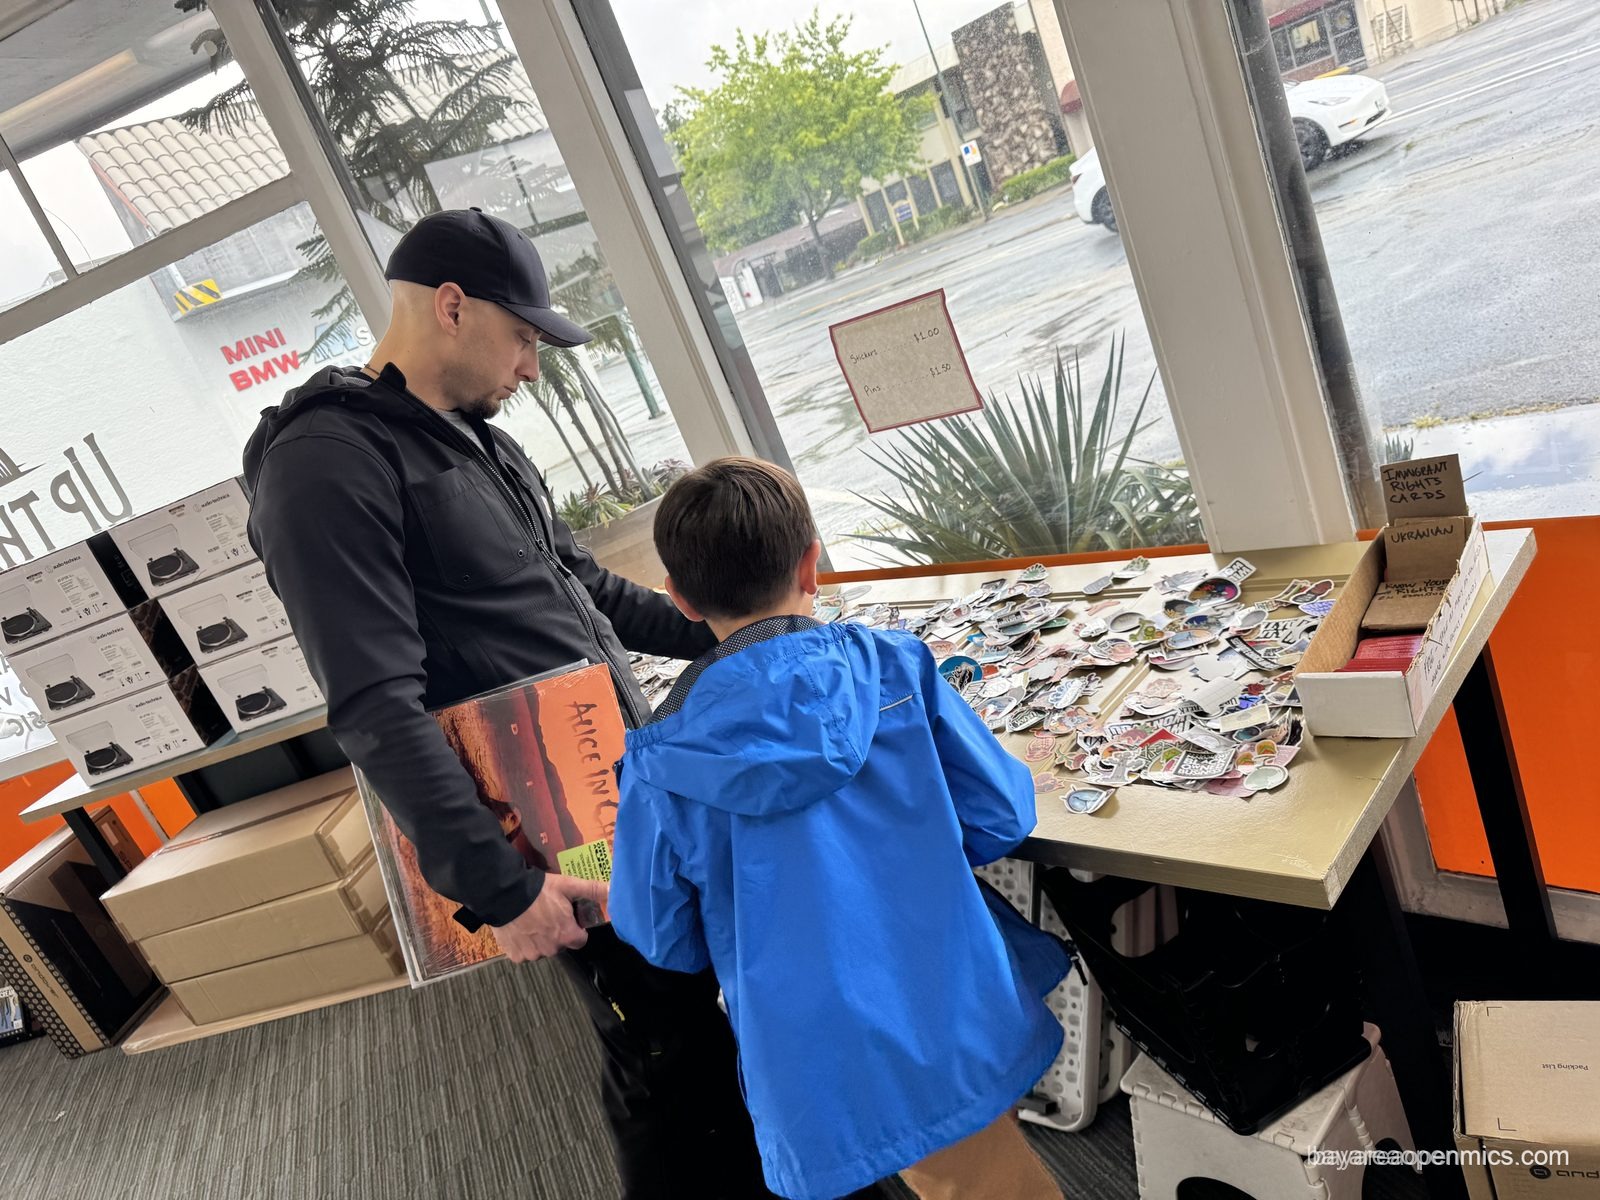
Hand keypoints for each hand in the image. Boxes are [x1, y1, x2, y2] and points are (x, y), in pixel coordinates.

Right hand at [490, 874, 610, 962]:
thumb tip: (616, 889)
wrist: (505, 894)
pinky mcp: (515, 956)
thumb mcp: (568, 885)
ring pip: (541, 949)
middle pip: (560, 944)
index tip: (566, 917)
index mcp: (567, 936)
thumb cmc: (539, 890)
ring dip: (539, 939)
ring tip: (531, 919)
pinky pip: (523, 953)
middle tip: (546, 914)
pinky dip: (522, 943)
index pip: (580, 940)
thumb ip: (593, 889)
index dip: (575, 928)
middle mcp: (551, 950)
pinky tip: (519, 927)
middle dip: (556, 932)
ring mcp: (532, 955)